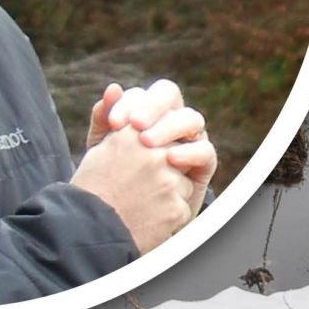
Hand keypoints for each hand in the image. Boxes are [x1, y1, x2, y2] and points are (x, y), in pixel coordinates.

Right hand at [70, 125, 192, 252]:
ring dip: (169, 195)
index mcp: (133, 134)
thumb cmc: (91, 191)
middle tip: (138, 188)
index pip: (162, 134)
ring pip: (183, 184)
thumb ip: (111, 118)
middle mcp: (153, 153)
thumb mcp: (98, 149)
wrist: (84, 234)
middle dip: (164, 172)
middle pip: (176, 157)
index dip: (154, 154)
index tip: (139, 168)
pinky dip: (168, 217)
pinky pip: (182, 208)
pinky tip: (146, 220)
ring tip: (139, 205)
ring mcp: (166, 181)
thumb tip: (115, 89)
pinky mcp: (175, 207)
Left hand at [86, 79, 214, 217]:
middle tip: (134, 125)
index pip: (142, 95)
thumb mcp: (104, 152)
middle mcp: (170, 119)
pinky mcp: (204, 163)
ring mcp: (190, 138)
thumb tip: (112, 88)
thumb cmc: (115, 181)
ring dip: (169, 126)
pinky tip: (170, 159)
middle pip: (169, 96)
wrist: (127, 219)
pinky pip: (205, 150)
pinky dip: (190, 151)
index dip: (128, 103)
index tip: (113, 123)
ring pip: (190, 118)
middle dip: (151, 107)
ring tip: (147, 142)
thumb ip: (104, 122)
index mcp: (145, 112)